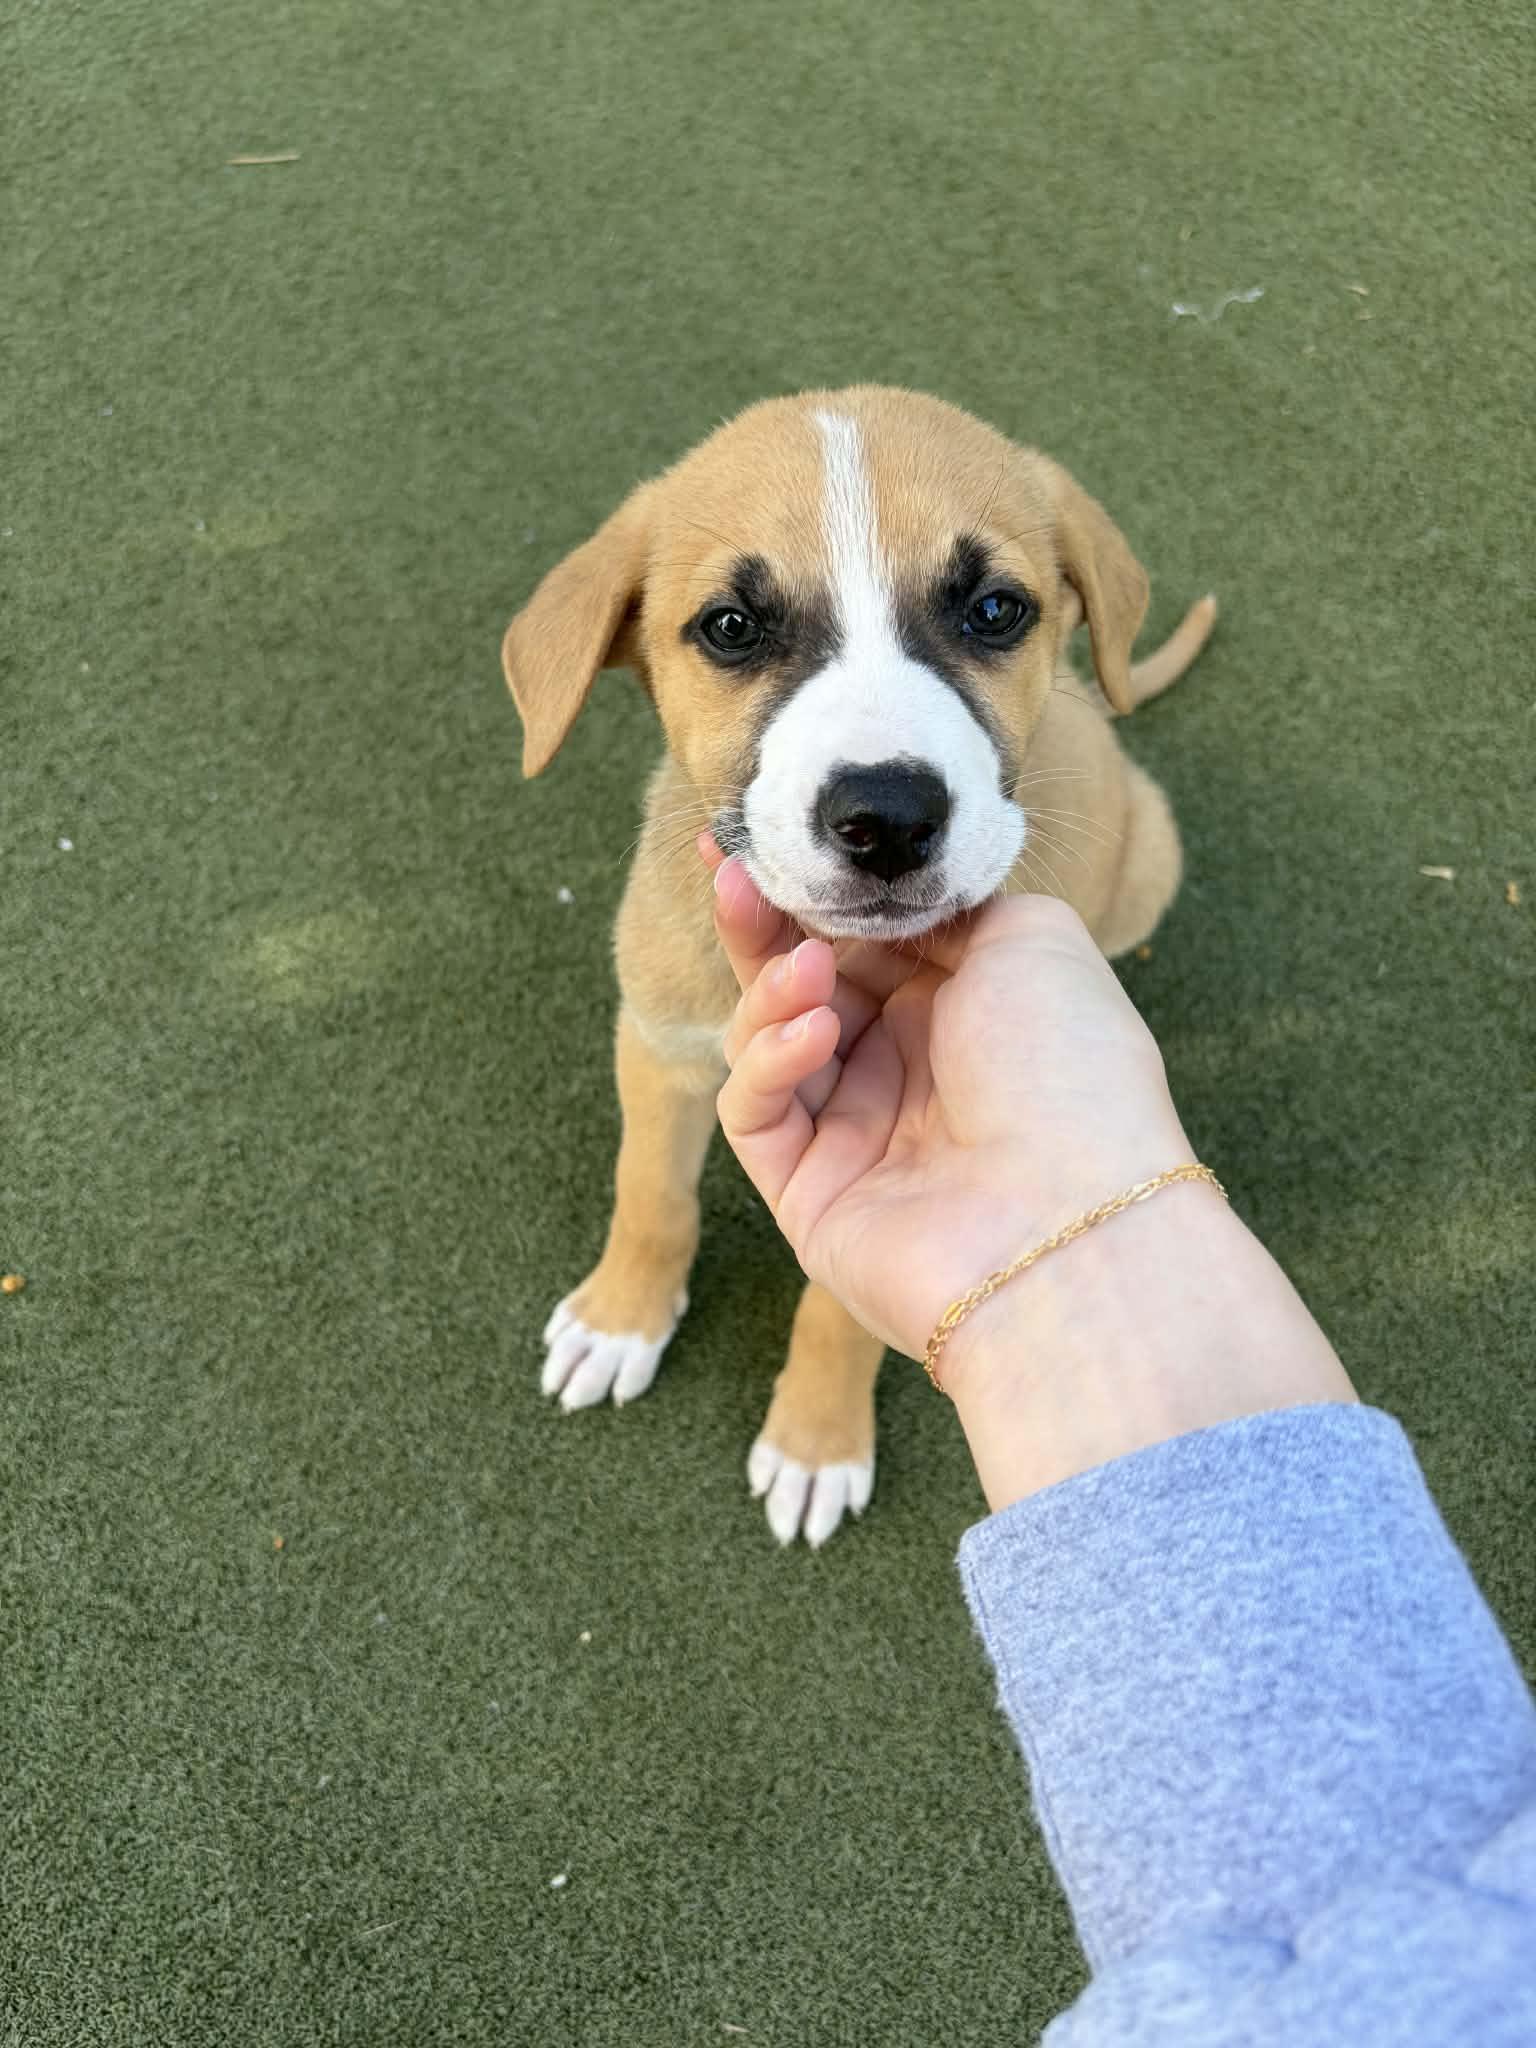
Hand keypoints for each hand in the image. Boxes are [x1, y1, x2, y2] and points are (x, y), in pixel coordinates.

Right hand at [702, 841, 1191, 1364]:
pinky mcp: (807, 1192)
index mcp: (965, 1011)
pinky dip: (769, 1061)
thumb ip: (949, 900)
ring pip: (767, 1041)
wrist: (1071, 1224)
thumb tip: (883, 897)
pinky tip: (812, 1034)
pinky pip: (757, 1110)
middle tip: (732, 877)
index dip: (815, 894)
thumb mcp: (1032, 939)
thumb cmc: (1069, 1071)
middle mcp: (908, 1070)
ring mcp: (855, 1134)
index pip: (864, 941)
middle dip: (765, 929)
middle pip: (804, 984)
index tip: (762, 842)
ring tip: (804, 971)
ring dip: (772, 991)